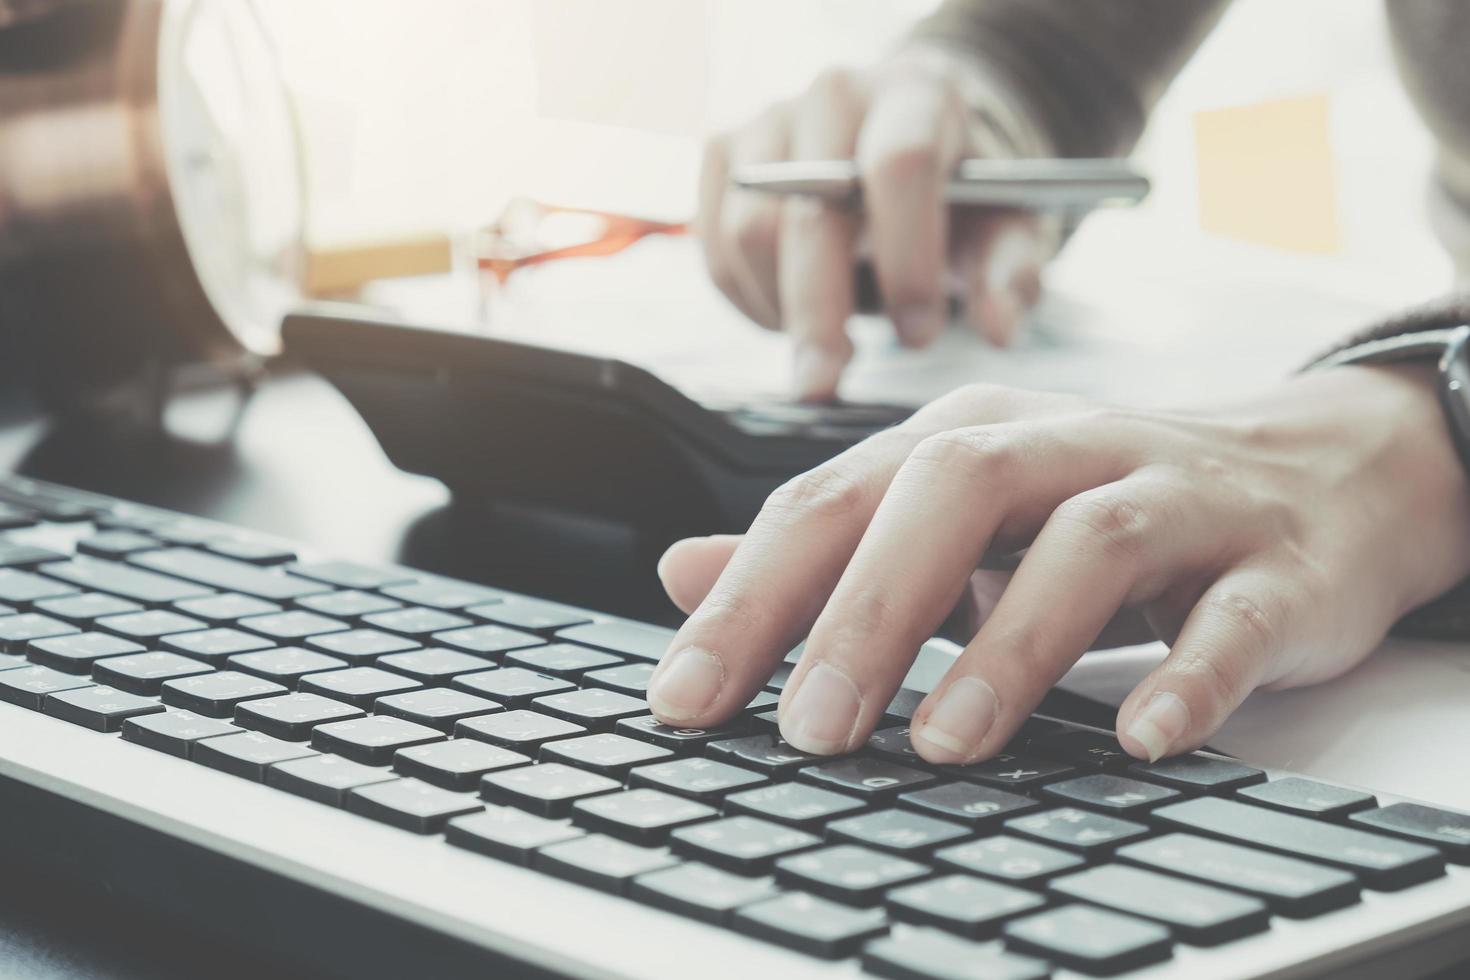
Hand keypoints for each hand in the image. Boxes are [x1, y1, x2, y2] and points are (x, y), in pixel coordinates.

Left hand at [647, 367, 1469, 762]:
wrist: (1312, 472)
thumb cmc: (1100, 503)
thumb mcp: (954, 516)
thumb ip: (825, 545)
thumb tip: (682, 572)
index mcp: (967, 438)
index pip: (836, 501)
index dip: (754, 597)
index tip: (686, 697)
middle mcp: (1063, 447)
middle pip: (951, 494)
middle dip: (869, 611)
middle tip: (809, 726)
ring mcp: (1175, 497)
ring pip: (1087, 545)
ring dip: (1012, 646)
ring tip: (946, 742)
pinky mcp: (1271, 562)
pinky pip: (1233, 614)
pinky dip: (1190, 673)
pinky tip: (1144, 737)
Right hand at [698, 47, 1052, 400]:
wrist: (905, 144)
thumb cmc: (958, 195)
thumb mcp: (1006, 227)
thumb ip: (1010, 274)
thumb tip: (1000, 328)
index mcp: (916, 96)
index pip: (900, 164)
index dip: (907, 257)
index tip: (920, 335)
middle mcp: (834, 94)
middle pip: (806, 213)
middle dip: (816, 315)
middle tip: (826, 385)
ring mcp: (768, 120)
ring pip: (749, 235)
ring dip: (782, 309)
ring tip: (826, 340)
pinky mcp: (722, 153)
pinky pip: (716, 249)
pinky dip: (749, 300)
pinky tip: (791, 316)